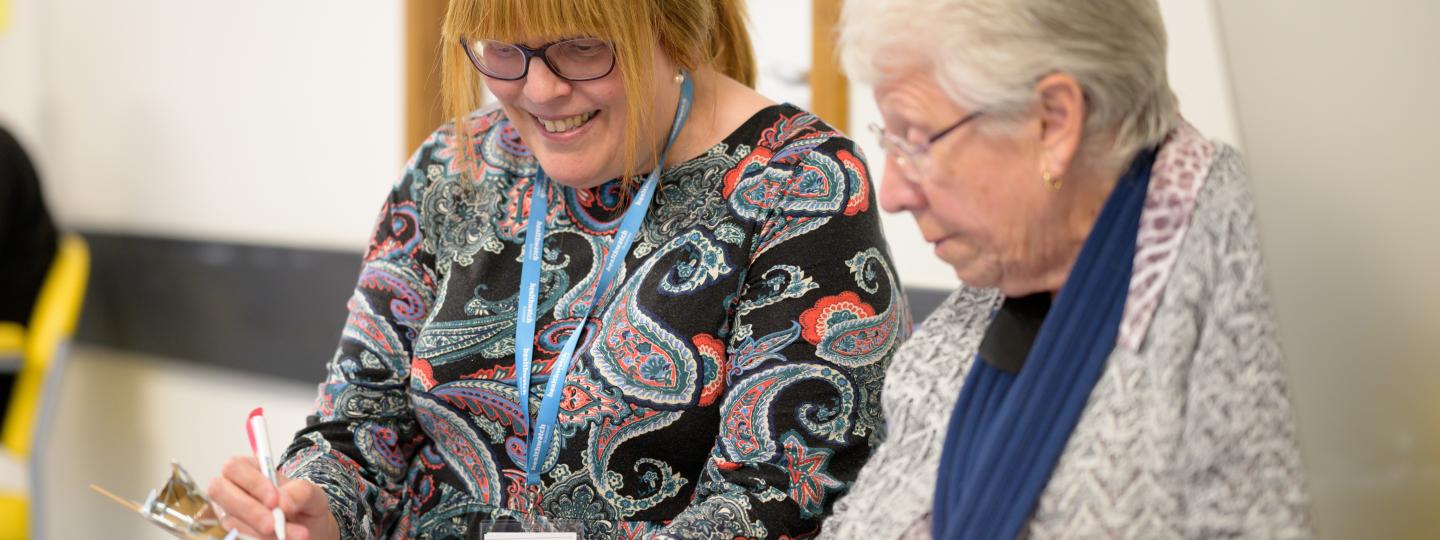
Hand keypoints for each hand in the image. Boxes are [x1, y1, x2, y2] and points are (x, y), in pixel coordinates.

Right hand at [208, 455, 339, 539]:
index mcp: (249, 469)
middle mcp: (232, 489)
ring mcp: (227, 513)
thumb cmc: (304, 506)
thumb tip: (282, 503)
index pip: (235, 467)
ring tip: (294, 536)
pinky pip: (236, 537)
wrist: (309, 531)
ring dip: (261, 532)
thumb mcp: (313, 495)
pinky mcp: (231, 533)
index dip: (252, 482)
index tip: (274, 501)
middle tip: (273, 525)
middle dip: (248, 509)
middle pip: (219, 491)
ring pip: (231, 521)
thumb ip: (300, 491)